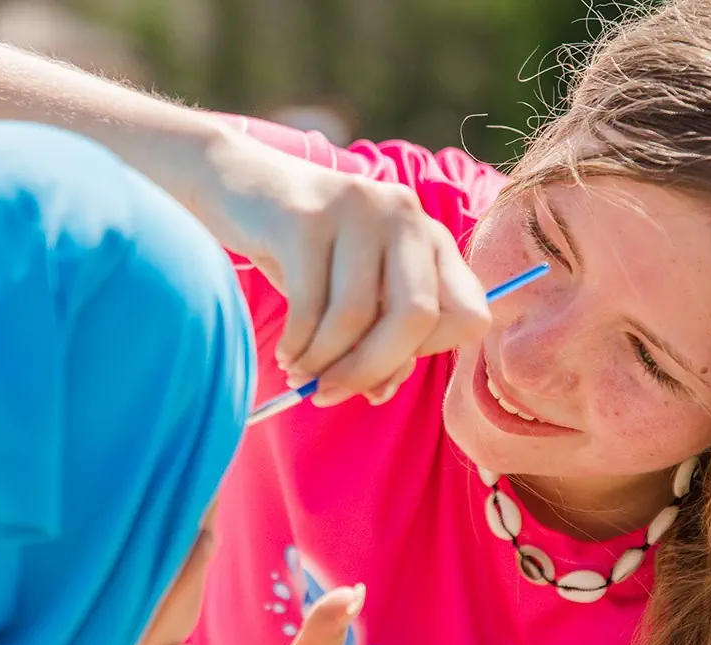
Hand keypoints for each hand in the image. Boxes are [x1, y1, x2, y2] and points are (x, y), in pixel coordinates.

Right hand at [191, 132, 490, 405]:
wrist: (240, 185)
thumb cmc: (305, 256)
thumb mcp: (351, 297)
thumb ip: (377, 341)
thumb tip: (378, 392)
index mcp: (433, 240)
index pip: (470, 316)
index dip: (427, 356)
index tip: (381, 371)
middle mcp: (407, 215)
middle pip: (417, 316)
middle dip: (371, 368)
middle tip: (330, 393)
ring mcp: (359, 208)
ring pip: (355, 315)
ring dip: (323, 362)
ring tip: (299, 373)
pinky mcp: (307, 215)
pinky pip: (309, 303)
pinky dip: (296, 345)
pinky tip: (285, 354)